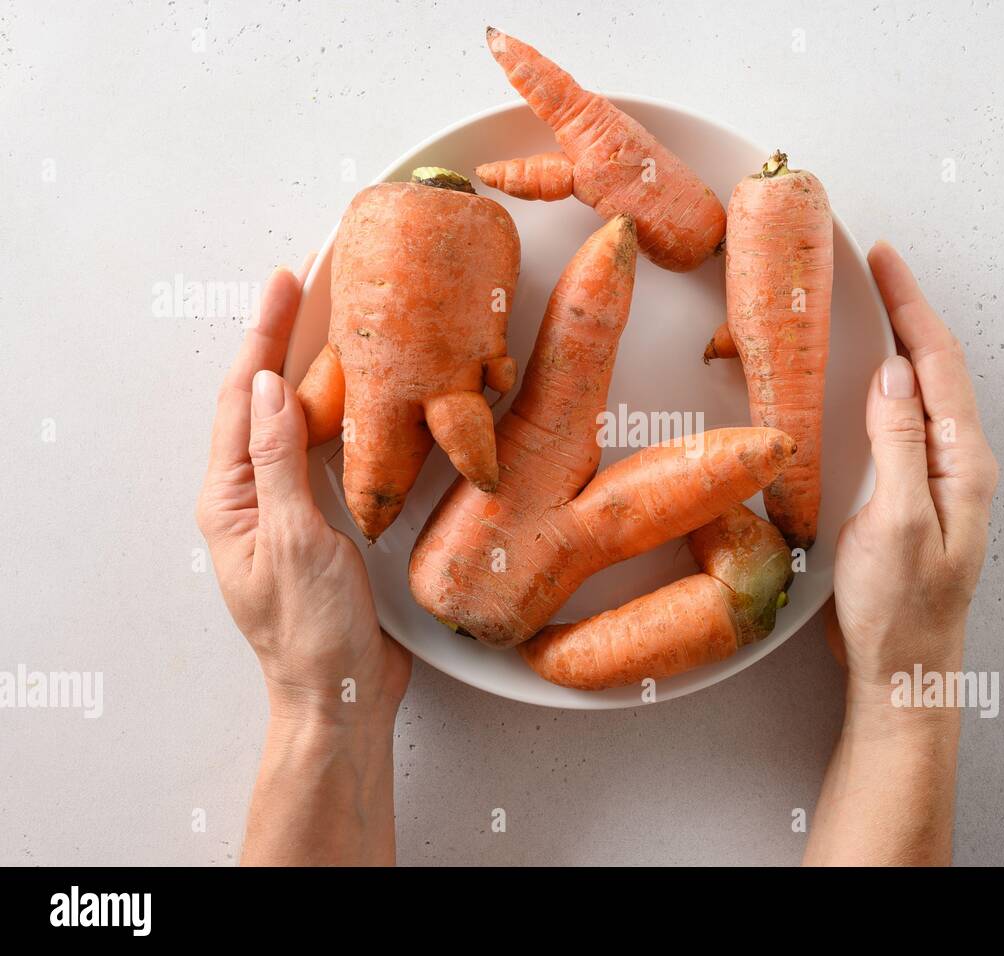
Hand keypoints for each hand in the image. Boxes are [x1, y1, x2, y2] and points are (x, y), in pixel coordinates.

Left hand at [196, 263, 410, 727]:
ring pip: (293, 423)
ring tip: (333, 325)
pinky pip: (322, 455)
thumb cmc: (311, 631)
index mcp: (229, 499)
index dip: (263, 335)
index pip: (243, 399)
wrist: (341, 693)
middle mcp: (251, 497)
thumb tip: (267, 388)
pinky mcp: (319, 522)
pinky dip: (337, 417)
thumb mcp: (292, 540)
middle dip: (281, 341)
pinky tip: (358, 399)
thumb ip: (278, 462)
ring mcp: (285, 508)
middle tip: (309, 285)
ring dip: (310, 372)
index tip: (286, 283)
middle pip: (262, 401)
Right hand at [805, 242, 996, 865]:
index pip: (938, 363)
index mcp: (965, 462)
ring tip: (873, 307)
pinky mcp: (917, 496)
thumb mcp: (895, 522)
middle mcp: (961, 463)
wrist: (904, 673)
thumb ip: (899, 443)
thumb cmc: (900, 610)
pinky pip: (907, 423)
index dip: (911, 306)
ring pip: (924, 394)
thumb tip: (893, 371)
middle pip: (937, 369)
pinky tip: (869, 381)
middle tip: (875, 269)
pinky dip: (889, 387)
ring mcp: (941, 480)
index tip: (884, 259)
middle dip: (909, 312)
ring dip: (901, 344)